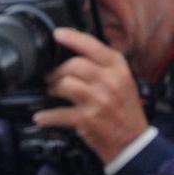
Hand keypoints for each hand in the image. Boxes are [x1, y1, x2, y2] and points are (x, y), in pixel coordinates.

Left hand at [34, 28, 151, 165]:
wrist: (132, 140)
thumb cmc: (123, 108)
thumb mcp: (121, 80)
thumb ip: (101, 64)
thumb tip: (72, 48)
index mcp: (118, 69)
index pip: (92, 46)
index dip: (72, 38)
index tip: (57, 34)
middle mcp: (110, 82)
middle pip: (73, 64)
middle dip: (57, 70)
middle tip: (53, 77)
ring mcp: (99, 100)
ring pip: (65, 84)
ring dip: (52, 88)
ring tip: (52, 91)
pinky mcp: (88, 118)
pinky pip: (59, 113)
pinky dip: (47, 116)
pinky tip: (41, 117)